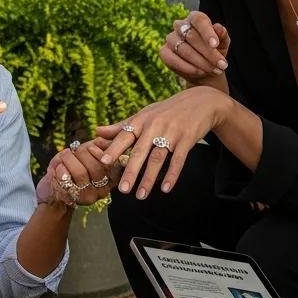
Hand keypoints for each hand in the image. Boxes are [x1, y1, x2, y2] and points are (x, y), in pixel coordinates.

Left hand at [36, 139, 114, 206]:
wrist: (52, 190)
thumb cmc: (72, 167)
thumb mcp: (86, 153)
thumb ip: (96, 145)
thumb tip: (101, 139)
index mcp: (111, 178)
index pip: (112, 164)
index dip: (100, 152)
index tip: (90, 147)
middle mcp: (102, 190)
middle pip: (97, 167)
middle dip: (82, 152)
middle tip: (74, 149)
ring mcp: (88, 196)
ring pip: (81, 172)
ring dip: (69, 158)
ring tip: (65, 156)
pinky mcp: (72, 199)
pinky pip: (66, 179)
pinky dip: (60, 169)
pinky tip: (59, 168)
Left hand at [96, 86, 228, 198]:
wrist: (201, 102)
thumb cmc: (167, 110)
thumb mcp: (144, 114)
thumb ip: (121, 126)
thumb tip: (97, 132)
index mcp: (142, 120)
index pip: (124, 135)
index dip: (114, 148)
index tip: (103, 162)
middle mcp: (155, 125)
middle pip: (140, 151)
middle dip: (131, 171)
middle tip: (122, 190)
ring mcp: (172, 132)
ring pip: (158, 158)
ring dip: (149, 178)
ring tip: (140, 195)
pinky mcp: (187, 139)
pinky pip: (178, 160)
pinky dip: (172, 175)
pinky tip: (165, 188)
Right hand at [161, 11, 229, 90]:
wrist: (205, 70)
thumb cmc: (215, 52)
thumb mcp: (223, 44)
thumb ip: (222, 35)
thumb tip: (218, 27)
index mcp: (195, 18)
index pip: (199, 20)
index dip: (207, 32)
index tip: (215, 45)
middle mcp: (180, 25)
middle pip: (191, 36)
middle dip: (209, 53)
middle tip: (222, 65)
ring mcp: (170, 38)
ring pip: (183, 49)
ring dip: (200, 62)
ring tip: (214, 70)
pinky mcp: (164, 52)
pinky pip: (171, 59)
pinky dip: (187, 68)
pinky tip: (199, 72)